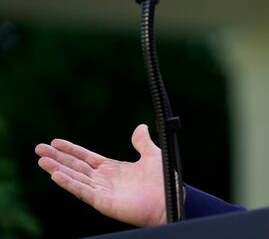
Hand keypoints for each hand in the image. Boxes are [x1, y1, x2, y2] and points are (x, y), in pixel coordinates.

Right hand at [35, 124, 166, 226]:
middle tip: (38, 148)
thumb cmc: (163, 181)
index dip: (71, 149)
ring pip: (74, 178)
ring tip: (41, 160)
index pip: (85, 157)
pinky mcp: (103, 202)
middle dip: (57, 157)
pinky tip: (55, 176)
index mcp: (112, 168)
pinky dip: (69, 183)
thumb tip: (140, 126)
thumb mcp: (151, 155)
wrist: (169, 199)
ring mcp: (101, 191)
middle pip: (75, 166)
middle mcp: (103, 180)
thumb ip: (142, 143)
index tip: (55, 142)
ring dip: (57, 169)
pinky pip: (83, 191)